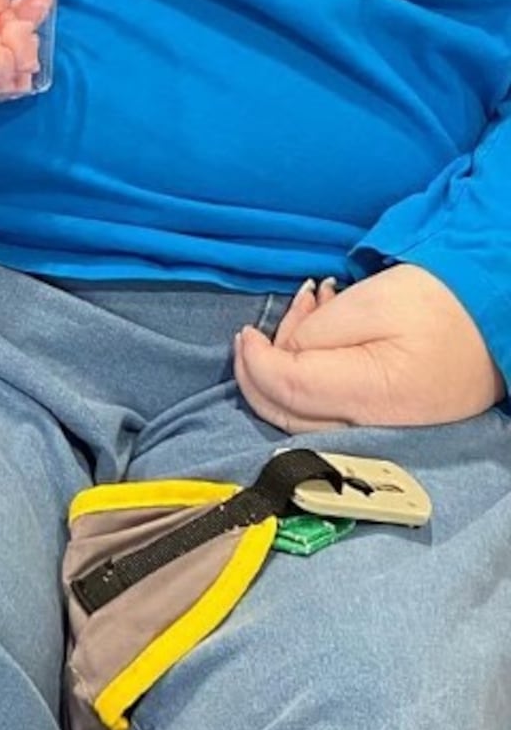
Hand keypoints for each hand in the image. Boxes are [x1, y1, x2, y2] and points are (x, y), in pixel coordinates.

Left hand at [233, 264, 504, 431]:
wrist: (502, 315)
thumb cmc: (443, 302)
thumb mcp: (374, 301)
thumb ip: (318, 334)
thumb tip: (283, 356)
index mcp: (370, 395)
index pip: (286, 392)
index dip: (254, 365)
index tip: (245, 334)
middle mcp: (373, 424)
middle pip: (289, 413)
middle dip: (260, 371)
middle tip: (257, 331)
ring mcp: (383, 427)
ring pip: (308, 412)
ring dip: (288, 364)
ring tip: (307, 307)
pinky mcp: (389, 419)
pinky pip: (334, 407)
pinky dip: (313, 372)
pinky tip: (322, 327)